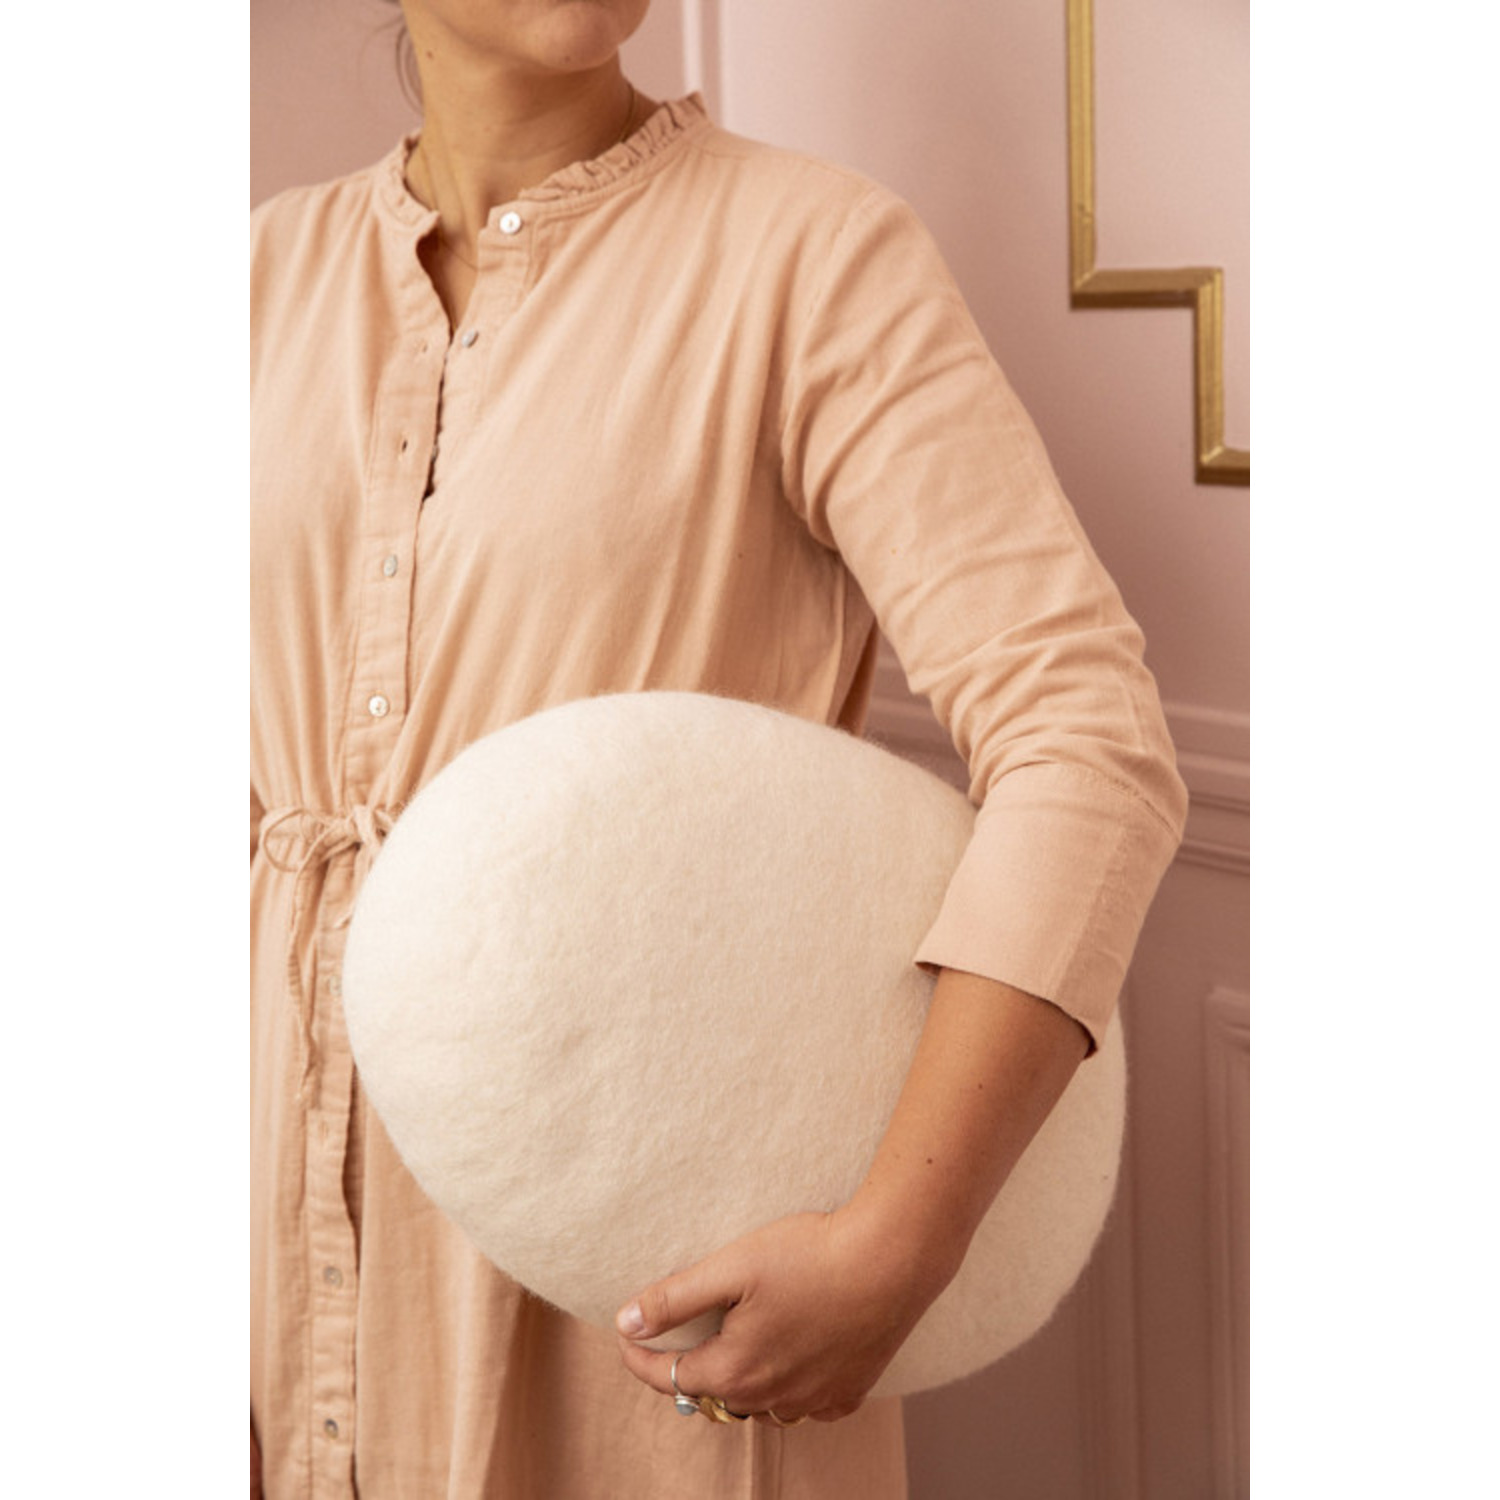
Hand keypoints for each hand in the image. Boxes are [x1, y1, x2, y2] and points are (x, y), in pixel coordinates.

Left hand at [615, 1204, 953, 1424]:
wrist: (892, 1260)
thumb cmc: (811, 1255)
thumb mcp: (732, 1266)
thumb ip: (675, 1298)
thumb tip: (627, 1323)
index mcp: (735, 1371)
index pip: (668, 1378)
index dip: (639, 1356)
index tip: (625, 1334)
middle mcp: (771, 1399)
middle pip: (712, 1395)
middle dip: (687, 1370)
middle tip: (674, 1336)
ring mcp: (813, 1400)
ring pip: (757, 1403)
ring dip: (737, 1380)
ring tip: (730, 1343)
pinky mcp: (848, 1392)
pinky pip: (803, 1403)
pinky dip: (785, 1385)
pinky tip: (787, 1356)